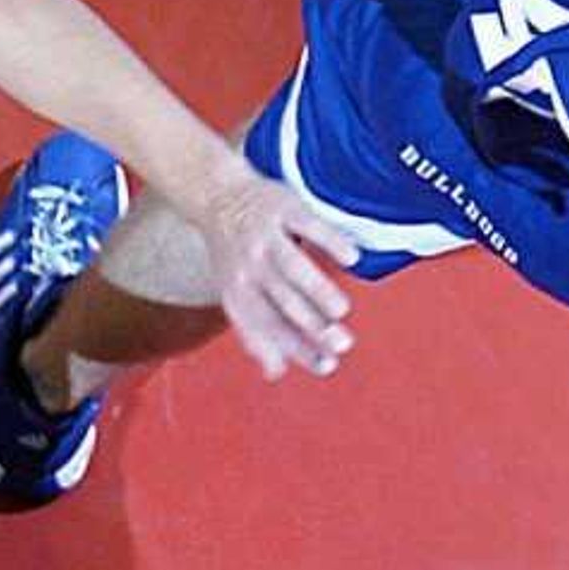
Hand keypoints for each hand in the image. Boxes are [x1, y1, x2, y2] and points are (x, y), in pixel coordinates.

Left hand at [185, 171, 361, 380]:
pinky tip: (351, 258)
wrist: (217, 196)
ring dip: (318, 290)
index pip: (269, 328)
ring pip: (294, 267)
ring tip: (342, 311)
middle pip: (284, 302)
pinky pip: (310, 225)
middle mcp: (250, 266)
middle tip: (343, 343)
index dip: (298, 349)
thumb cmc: (235, 255)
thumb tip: (275, 373)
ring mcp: (267, 236)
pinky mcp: (284, 207)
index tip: (328, 365)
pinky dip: (331, 241)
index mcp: (239, 292)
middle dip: (313, 326)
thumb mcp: (236, 294)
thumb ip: (256, 332)